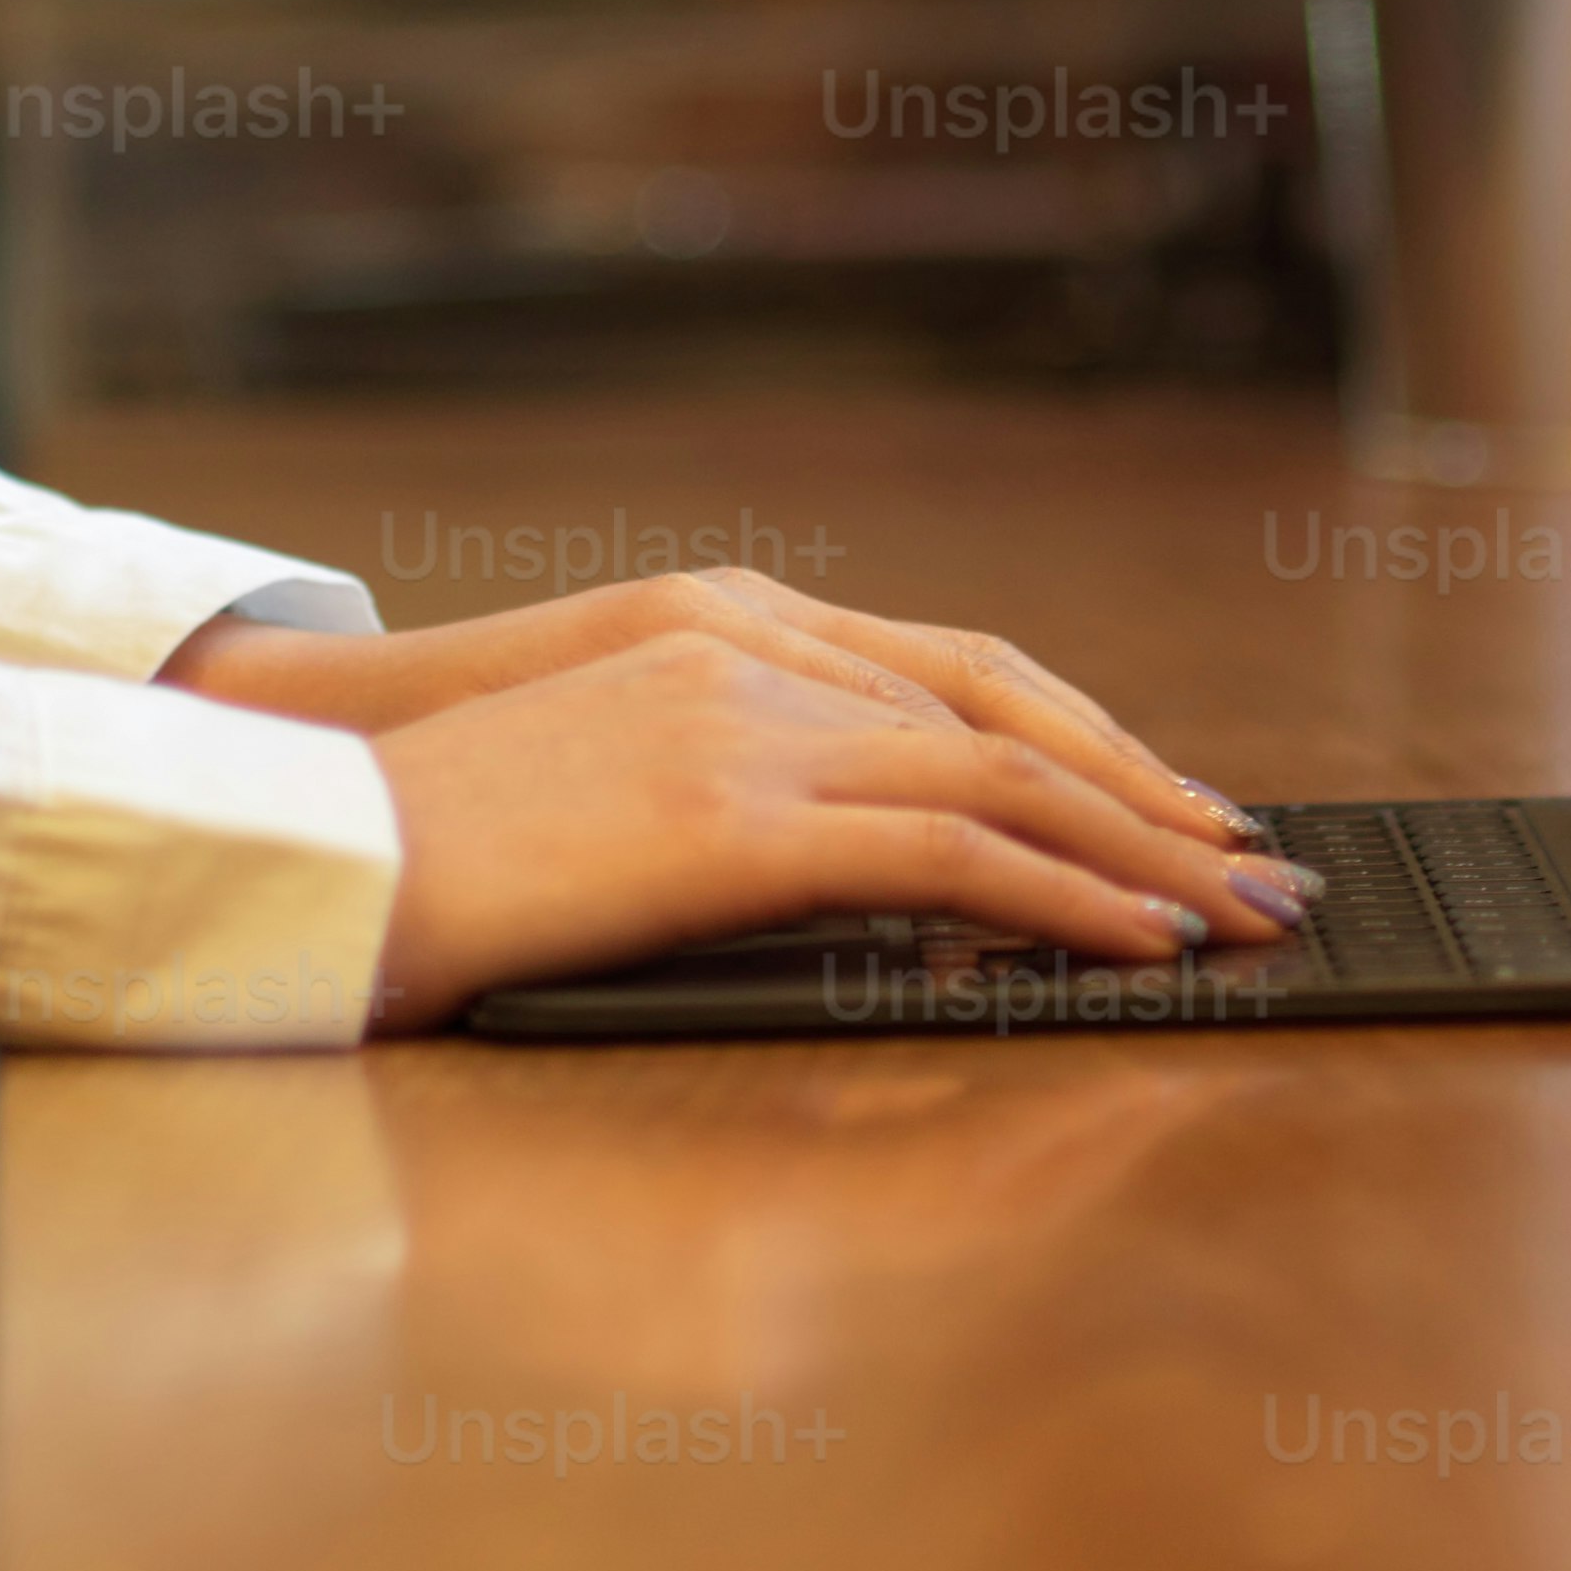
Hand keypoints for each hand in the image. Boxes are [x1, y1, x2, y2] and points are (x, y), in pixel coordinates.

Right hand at [338, 632, 1312, 1024]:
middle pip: (1009, 710)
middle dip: (1152, 792)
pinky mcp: (736, 815)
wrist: (307, 843)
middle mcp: (752, 651)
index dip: (1086, 736)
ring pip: (1005, 774)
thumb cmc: (431, 851)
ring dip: (1144, 850)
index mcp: (721, 628)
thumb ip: (729, 799)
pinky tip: (1134, 941)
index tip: (1174, 804)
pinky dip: (1064, 894)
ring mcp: (747, 723)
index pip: (958, 670)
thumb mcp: (602, 797)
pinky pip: (952, 850)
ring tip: (1241, 914)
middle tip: (1262, 863)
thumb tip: (855, 879)